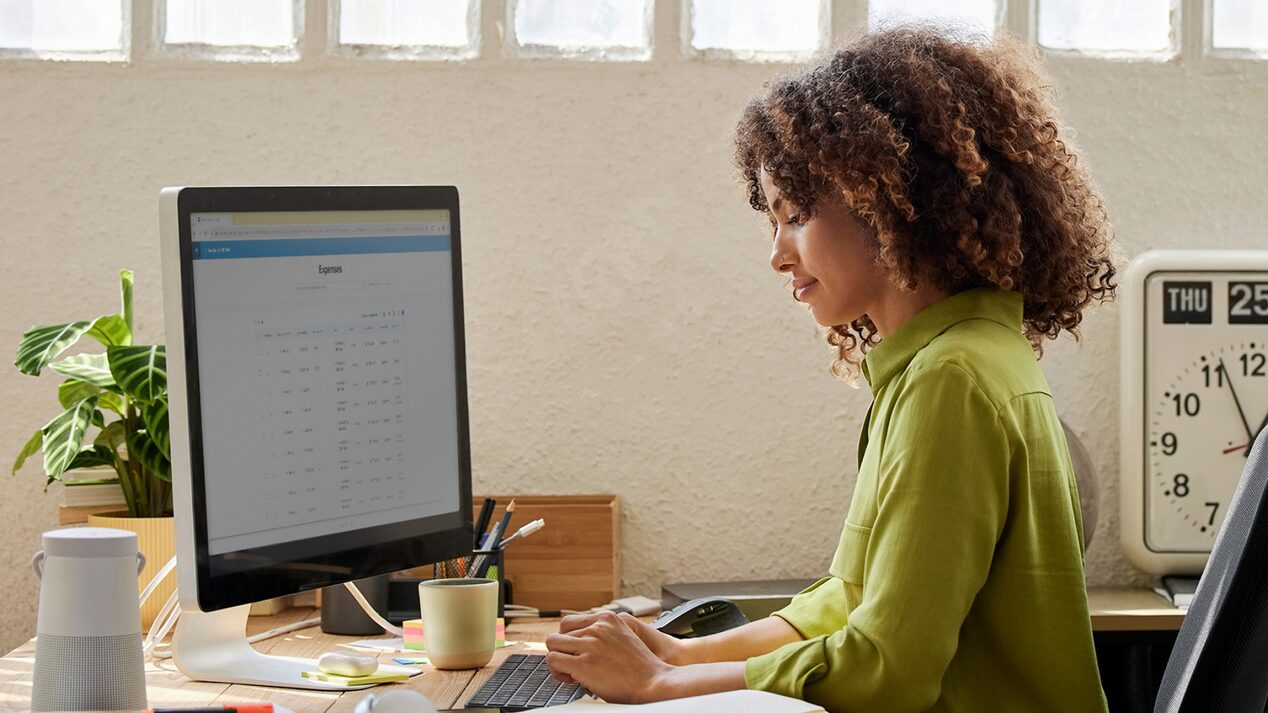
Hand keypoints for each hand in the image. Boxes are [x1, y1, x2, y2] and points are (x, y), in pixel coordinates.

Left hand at [546, 611, 674, 703]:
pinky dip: (557, 671)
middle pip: (560, 634)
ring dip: (558, 661)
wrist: (653, 683)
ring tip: (571, 673)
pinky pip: (553, 660)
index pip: (569, 622)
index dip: (569, 640)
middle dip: (563, 651)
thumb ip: (602, 636)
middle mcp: (597, 628)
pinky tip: (572, 679)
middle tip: (573, 666)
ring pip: (552, 645)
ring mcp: (590, 644)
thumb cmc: (640, 668)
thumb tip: (578, 644)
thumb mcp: (623, 638)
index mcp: (608, 619)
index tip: (576, 653)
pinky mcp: (583, 663)